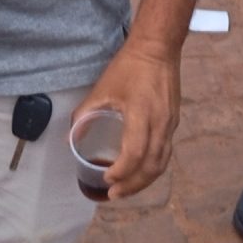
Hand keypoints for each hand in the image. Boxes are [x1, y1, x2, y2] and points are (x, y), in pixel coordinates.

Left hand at [73, 44, 181, 199]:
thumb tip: (70, 138)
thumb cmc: (129, 66)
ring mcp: (170, 124)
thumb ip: (85, 114)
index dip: (122, 172)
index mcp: (142, 114)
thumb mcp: (102, 89)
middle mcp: (161, 123)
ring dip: (144, 180)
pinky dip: (152, 167)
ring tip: (126, 189)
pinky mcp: (173, 122)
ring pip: (162, 162)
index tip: (107, 180)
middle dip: (133, 185)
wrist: (158, 48)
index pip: (135, 154)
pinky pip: (165, 152)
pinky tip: (140, 172)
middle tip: (114, 194)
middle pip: (151, 166)